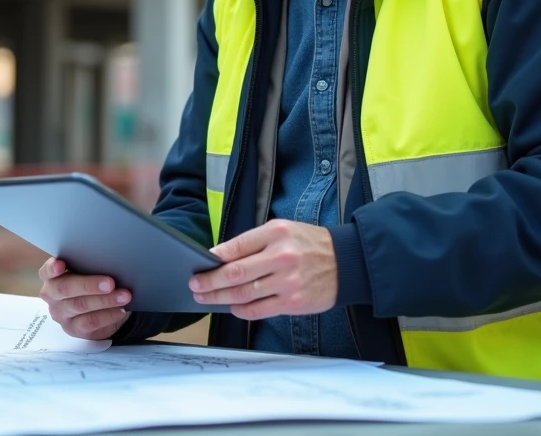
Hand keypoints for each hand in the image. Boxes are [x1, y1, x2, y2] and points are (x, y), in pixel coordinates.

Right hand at [38, 257, 131, 339]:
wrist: (98, 310)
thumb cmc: (90, 283)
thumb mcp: (86, 273)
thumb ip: (88, 267)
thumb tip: (109, 260)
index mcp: (51, 277)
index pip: (46, 271)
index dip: (52, 268)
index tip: (62, 264)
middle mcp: (52, 295)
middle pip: (65, 288)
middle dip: (88, 285)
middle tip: (110, 283)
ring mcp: (61, 314)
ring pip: (80, 305)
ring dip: (105, 300)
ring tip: (124, 296)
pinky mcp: (73, 329)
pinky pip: (90, 322)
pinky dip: (108, 315)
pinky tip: (120, 310)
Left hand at [188, 219, 337, 319]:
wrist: (345, 262)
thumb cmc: (308, 244)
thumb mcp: (282, 230)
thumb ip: (253, 241)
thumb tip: (221, 255)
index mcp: (276, 234)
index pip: (236, 246)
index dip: (213, 258)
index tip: (198, 263)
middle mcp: (281, 257)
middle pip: (235, 273)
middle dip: (210, 281)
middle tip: (195, 285)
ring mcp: (288, 282)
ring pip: (244, 294)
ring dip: (220, 298)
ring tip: (206, 297)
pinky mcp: (293, 303)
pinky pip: (259, 310)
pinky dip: (241, 310)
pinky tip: (232, 307)